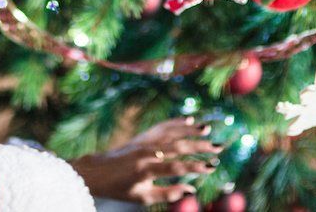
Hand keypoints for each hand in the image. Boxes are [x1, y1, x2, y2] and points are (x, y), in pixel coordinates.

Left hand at [69, 118, 219, 205]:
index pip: (176, 167)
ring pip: (170, 133)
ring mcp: (144, 142)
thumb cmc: (120, 189)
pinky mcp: (142, 137)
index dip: (195, 167)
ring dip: (190, 130)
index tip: (212, 166)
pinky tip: (189, 119)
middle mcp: (146, 152)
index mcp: (146, 170)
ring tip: (208, 128)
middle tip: (218, 147)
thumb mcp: (143, 197)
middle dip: (199, 147)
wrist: (97, 171)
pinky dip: (175, 122)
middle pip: (177, 147)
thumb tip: (191, 189)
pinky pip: (162, 127)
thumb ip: (168, 194)